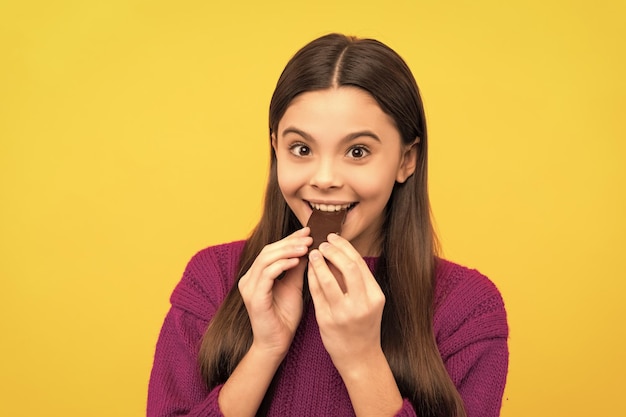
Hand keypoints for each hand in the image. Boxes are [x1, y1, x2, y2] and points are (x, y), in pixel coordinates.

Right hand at [238, 227, 311, 359]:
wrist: (276, 344)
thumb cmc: (285, 318)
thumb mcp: (294, 287)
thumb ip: (297, 268)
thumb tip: (308, 248)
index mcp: (256, 275)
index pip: (272, 250)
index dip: (290, 239)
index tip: (308, 232)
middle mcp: (248, 279)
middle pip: (268, 251)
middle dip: (290, 242)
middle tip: (309, 236)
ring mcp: (249, 288)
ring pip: (266, 259)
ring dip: (288, 250)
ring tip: (306, 247)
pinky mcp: (254, 297)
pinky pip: (267, 274)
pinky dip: (282, 265)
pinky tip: (297, 261)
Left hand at [307, 233, 385, 374]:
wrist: (360, 358)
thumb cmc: (363, 325)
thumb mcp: (369, 302)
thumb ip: (357, 279)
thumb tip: (339, 250)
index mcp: (375, 296)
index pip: (358, 263)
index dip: (344, 247)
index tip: (333, 237)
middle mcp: (361, 304)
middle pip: (347, 267)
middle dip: (332, 250)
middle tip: (322, 243)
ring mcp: (343, 313)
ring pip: (328, 279)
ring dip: (318, 262)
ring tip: (313, 253)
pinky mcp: (326, 321)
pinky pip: (316, 293)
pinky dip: (312, 277)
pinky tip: (309, 270)